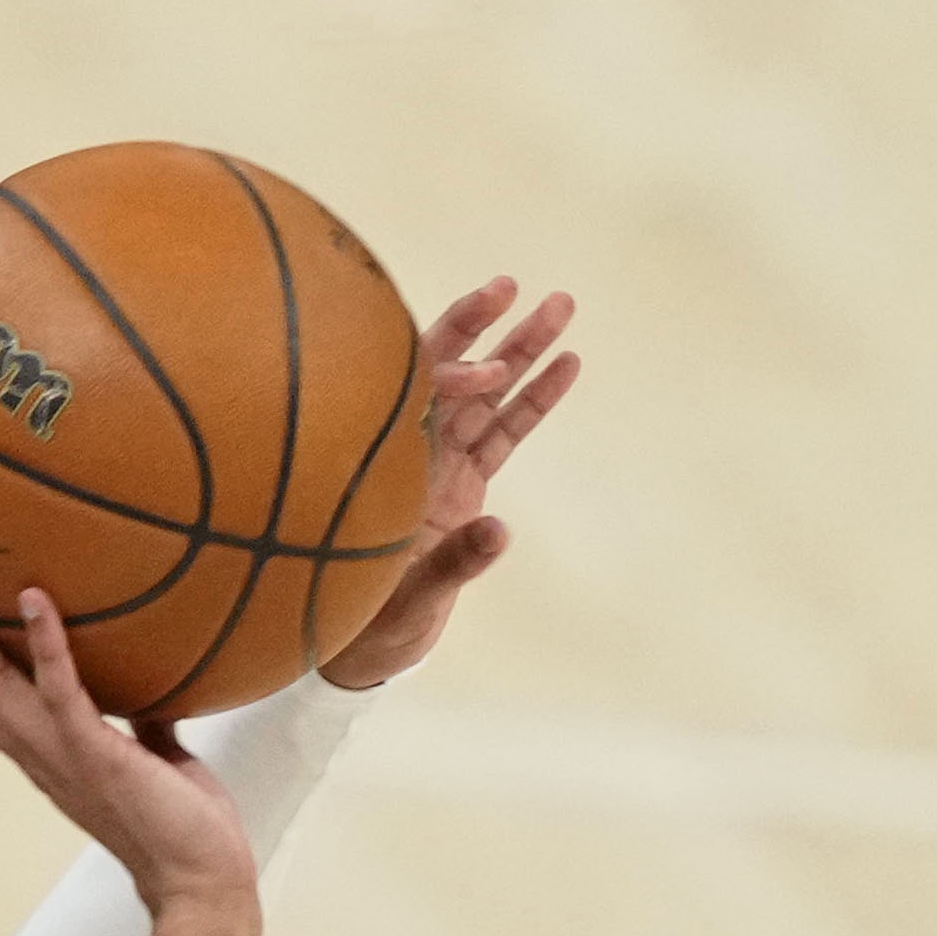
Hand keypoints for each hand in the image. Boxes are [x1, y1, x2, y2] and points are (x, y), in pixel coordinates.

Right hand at [0, 555, 260, 912]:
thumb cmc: (178, 821)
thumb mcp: (150, 757)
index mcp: (36, 749)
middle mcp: (32, 752)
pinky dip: (45, 644)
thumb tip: (151, 694)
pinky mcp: (96, 755)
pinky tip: (34, 597)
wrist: (200, 879)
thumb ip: (139, 723)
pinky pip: (61, 692)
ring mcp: (58, 754)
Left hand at [319, 275, 581, 687]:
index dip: (449, 377)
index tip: (489, 373)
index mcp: (383, 468)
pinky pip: (505, 430)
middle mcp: (410, 452)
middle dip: (481, 328)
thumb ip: (452, 566)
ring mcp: (439, 462)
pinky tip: (568, 363)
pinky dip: (533, 399)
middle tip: (513, 286)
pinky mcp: (465, 481)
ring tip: (562, 305)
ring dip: (521, 350)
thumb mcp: (404, 604)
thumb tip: (499, 530)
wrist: (369, 649)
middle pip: (448, 374)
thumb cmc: (368, 626)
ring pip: (486, 393)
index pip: (413, 400)